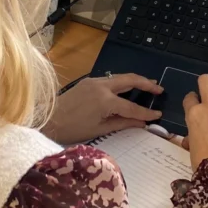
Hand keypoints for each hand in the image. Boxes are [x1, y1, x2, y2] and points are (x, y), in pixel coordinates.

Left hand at [42, 74, 162, 144]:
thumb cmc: (72, 130)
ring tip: (148, 85)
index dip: (146, 112)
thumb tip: (141, 123)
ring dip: (135, 80)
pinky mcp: (88, 81)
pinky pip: (110, 79)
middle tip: (159, 89)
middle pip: (130, 80)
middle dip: (146, 83)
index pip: (132, 107)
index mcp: (105, 101)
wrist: (48, 121)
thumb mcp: (99, 130)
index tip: (158, 114)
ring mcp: (94, 81)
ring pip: (120, 77)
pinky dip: (122, 82)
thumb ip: (122, 123)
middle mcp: (101, 86)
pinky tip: (127, 88)